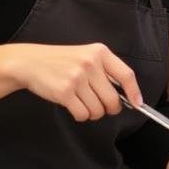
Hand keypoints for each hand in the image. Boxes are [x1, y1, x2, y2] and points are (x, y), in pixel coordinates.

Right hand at [10, 42, 140, 120]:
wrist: (30, 62)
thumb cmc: (62, 61)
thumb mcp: (87, 56)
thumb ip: (106, 71)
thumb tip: (127, 94)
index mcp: (100, 52)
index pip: (126, 75)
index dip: (134, 92)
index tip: (139, 103)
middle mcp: (90, 64)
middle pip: (113, 98)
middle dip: (110, 109)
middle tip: (104, 107)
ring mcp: (77, 77)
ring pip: (98, 109)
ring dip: (94, 113)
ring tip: (85, 104)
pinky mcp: (64, 91)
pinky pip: (82, 114)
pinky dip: (81, 116)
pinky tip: (75, 107)